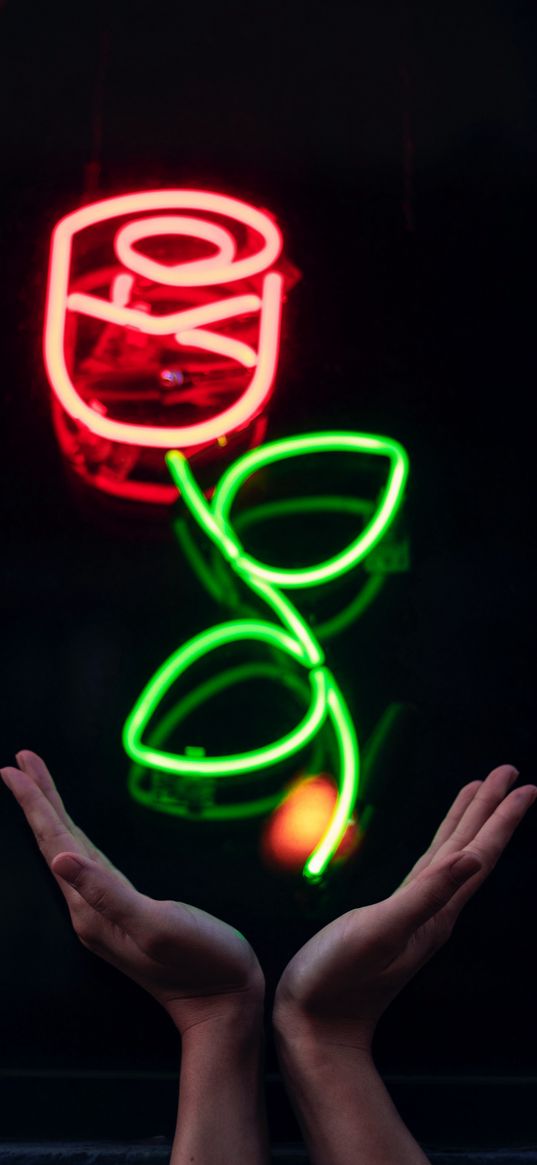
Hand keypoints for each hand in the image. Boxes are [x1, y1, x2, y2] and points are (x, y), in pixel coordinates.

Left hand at [1, 751, 262, 1035]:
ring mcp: (105, 912)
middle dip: (37, 800)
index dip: (36, 805)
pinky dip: (74, 837)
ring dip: (52, 815)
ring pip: (69, 850)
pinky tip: (72, 834)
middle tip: (20, 762)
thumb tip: (61, 860)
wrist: (224, 1002)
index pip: (55, 843)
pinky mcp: (124, 911)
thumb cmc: (201, 963)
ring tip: (37, 785)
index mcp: (91, 909)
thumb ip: (107, 894)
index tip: (14, 769)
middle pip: (55, 842)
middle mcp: (89, 910)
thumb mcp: (155, 926)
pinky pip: (89, 863)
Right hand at [273, 765, 535, 1052]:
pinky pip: (427, 870)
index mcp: (437, 911)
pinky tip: (441, 844)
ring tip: (479, 792)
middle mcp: (434, 910)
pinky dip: (439, 846)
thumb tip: (472, 860)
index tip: (522, 785)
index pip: (478, 854)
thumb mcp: (380, 932)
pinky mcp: (392, 918)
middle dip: (490, 810)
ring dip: (468, 822)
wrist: (315, 1026)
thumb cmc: (338, 981)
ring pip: (451, 856)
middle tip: (509, 773)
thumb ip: (426, 896)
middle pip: (471, 849)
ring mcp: (415, 915)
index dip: (500, 819)